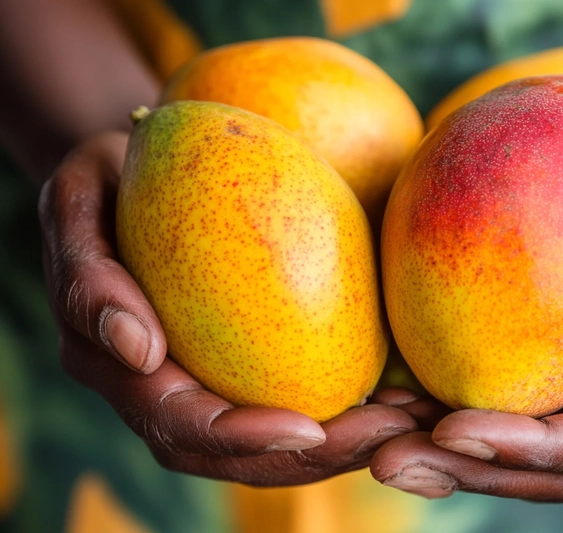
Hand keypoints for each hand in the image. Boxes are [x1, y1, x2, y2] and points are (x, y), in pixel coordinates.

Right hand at [38, 132, 416, 485]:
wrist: (141, 169)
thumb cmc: (111, 174)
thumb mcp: (78, 194)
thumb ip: (89, 273)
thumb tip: (138, 352)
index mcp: (114, 365)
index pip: (178, 423)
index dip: (239, 437)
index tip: (306, 428)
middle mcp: (160, 390)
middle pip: (238, 452)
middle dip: (313, 456)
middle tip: (387, 433)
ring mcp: (204, 380)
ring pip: (272, 441)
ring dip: (343, 443)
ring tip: (410, 420)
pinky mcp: (244, 359)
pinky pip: (295, 393)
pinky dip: (345, 404)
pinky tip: (400, 388)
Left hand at [370, 119, 562, 499]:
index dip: (528, 448)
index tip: (454, 429)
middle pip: (538, 465)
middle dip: (463, 469)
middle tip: (384, 460)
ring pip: (502, 441)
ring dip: (432, 447)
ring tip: (364, 438)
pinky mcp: (541, 356)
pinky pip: (485, 387)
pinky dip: (431, 398)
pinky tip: (379, 386)